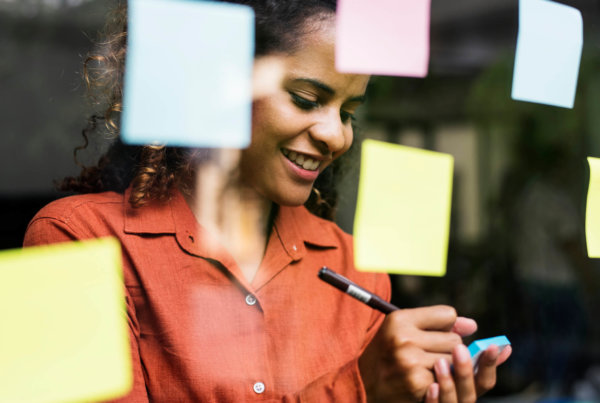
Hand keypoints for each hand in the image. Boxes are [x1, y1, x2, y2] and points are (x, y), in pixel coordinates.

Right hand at [358, 305, 509, 401]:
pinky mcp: (417, 382)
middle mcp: (404, 337)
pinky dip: (439, 382)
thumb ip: (437, 323)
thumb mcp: (403, 329)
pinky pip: (447, 378)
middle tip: (425, 355)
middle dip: (447, 349)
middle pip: (455, 339)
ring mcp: (410, 361)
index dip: (445, 326)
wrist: (363, 384)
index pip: (447, 314)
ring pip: (454, 360)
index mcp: (399, 319)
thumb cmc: (388, 353)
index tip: (434, 334)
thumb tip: (473, 326)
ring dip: (446, 367)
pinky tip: (422, 381)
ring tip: (424, 368)